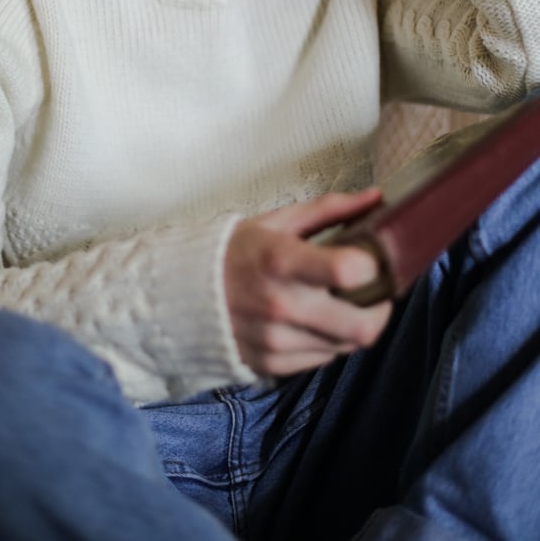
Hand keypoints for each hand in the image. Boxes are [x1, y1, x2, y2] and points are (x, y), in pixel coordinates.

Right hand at [224, 188, 392, 376]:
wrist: (182, 293)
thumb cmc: (236, 251)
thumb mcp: (278, 221)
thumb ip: (330, 209)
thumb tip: (376, 198)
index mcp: (282, 260)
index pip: (348, 271)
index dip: (373, 268)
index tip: (373, 262)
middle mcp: (281, 305)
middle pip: (361, 327)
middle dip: (380, 310)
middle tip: (376, 294)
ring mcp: (276, 341)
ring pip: (346, 347)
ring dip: (353, 327)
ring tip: (341, 305)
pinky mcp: (271, 365)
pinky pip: (322, 360)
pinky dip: (328, 342)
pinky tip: (316, 322)